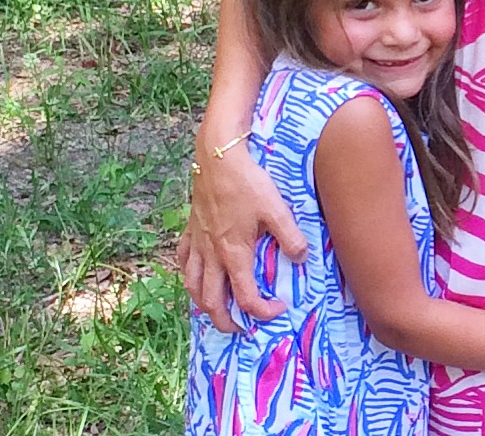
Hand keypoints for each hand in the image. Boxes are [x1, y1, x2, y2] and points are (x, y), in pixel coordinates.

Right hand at [178, 138, 307, 330]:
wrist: (218, 157)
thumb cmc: (247, 182)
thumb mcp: (276, 208)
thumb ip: (290, 235)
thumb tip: (301, 259)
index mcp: (233, 253)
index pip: (245, 296)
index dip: (262, 310)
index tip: (278, 308)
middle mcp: (212, 254)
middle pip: (211, 301)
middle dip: (224, 321)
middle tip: (239, 327)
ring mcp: (198, 242)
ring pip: (192, 285)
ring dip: (202, 303)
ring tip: (215, 309)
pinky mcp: (190, 228)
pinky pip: (183, 259)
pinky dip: (188, 273)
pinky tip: (196, 273)